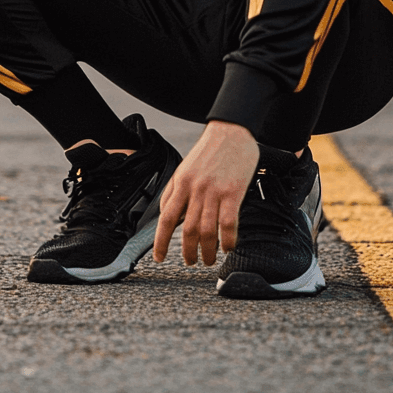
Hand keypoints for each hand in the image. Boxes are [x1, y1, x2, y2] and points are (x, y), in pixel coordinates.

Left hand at [153, 120, 258, 266]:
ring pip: (206, 231)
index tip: (159, 257)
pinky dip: (227, 240)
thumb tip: (167, 215)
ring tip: (209, 259)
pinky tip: (227, 246)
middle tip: (190, 261)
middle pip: (187, 230)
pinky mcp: (233, 192)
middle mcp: (195, 189)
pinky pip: (227, 223)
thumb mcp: (184, 168)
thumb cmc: (210, 150)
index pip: (166, 218)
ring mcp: (214, 191)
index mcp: (181, 183)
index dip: (160, 241)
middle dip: (187, 251)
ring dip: (207, 251)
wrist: (231, 130)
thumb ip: (175, 191)